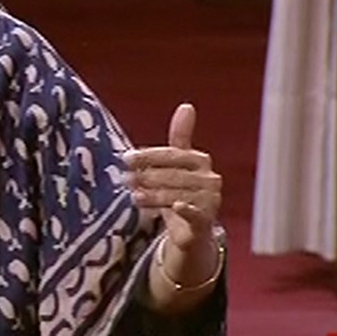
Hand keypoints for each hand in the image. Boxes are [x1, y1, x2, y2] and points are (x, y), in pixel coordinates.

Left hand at [122, 103, 221, 250]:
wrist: (192, 231)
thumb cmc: (182, 190)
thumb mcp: (178, 163)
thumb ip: (180, 137)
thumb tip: (187, 105)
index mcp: (201, 160)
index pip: (172, 154)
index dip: (148, 156)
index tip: (126, 158)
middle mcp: (209, 179)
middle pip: (172, 175)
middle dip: (146, 176)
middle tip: (126, 179)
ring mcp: (210, 200)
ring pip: (177, 194)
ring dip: (153, 195)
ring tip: (134, 196)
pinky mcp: (207, 221)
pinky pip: (197, 214)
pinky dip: (186, 210)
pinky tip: (175, 207)